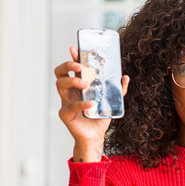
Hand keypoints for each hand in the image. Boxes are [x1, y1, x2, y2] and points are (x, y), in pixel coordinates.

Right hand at [54, 47, 129, 161]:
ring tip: (86, 84)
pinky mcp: (66, 114)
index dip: (72, 58)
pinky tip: (91, 104)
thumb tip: (125, 77)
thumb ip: (118, 90)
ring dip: (73, 81)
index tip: (75, 49)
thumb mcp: (111, 101)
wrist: (96, 136)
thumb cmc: (99, 116)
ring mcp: (65, 102)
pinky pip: (70, 106)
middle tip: (79, 66)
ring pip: (60, 85)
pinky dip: (81, 104)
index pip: (71, 68)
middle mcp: (70, 92)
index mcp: (78, 85)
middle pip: (59, 73)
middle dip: (67, 65)